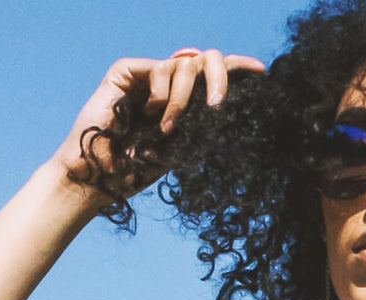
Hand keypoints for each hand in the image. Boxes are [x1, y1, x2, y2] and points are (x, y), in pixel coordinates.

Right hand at [50, 48, 265, 191]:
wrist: (104, 175)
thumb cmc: (142, 165)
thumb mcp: (186, 142)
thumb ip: (205, 118)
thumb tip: (231, 100)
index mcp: (185, 98)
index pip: (215, 72)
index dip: (238, 66)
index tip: (261, 71)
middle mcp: (168, 82)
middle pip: (205, 58)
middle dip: (218, 78)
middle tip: (217, 104)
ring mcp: (146, 74)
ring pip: (184, 65)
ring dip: (182, 100)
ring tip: (167, 128)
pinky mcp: (125, 69)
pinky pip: (160, 68)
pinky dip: (162, 95)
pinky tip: (150, 114)